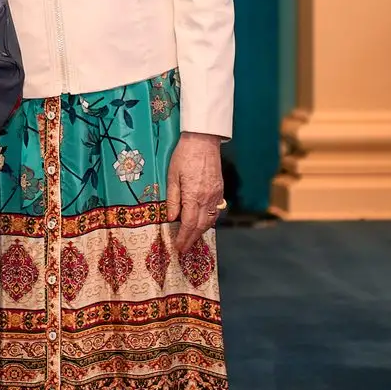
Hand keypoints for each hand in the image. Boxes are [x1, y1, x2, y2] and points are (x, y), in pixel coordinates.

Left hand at [166, 131, 225, 253]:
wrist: (203, 141)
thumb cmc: (183, 155)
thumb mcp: (172, 176)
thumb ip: (173, 199)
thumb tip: (170, 219)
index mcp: (193, 195)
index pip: (188, 224)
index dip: (183, 238)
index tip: (178, 248)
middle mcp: (207, 198)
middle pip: (200, 226)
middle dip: (192, 240)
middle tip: (183, 249)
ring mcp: (216, 195)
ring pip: (210, 220)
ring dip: (200, 232)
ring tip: (191, 239)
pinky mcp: (219, 190)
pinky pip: (215, 211)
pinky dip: (208, 221)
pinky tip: (202, 223)